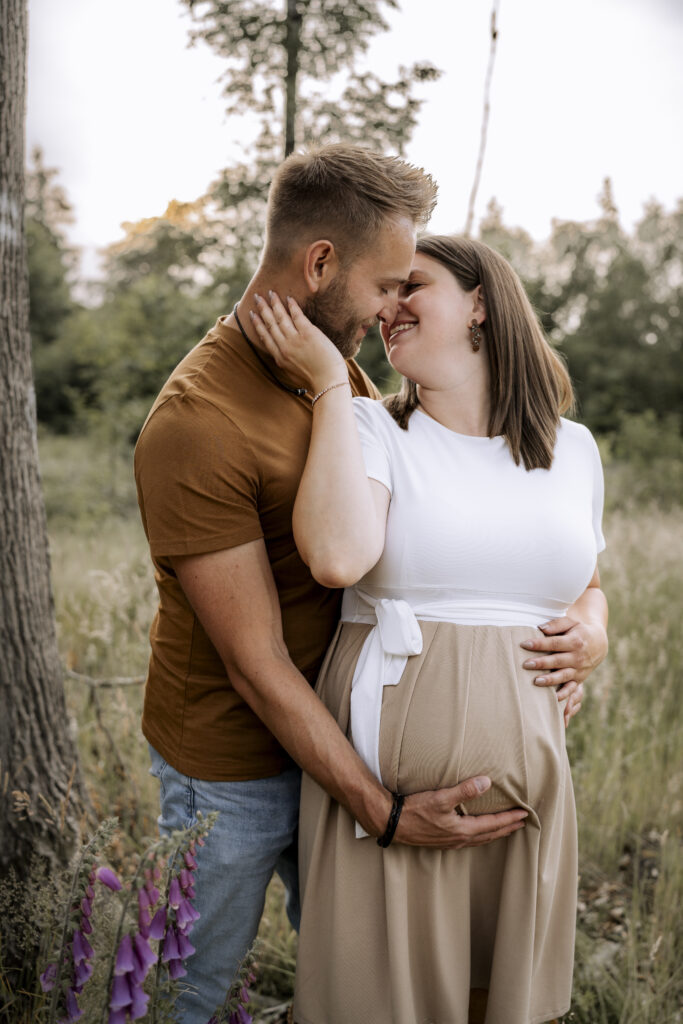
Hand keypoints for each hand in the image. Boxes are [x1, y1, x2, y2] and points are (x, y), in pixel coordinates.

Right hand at [250, 291, 346, 393]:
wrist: (328, 382)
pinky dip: (292, 306)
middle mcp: (284, 348)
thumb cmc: (317, 379)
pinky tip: (288, 298)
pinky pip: (297, 316)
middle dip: (263, 309)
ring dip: (274, 304)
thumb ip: (288, 362)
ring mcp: (295, 340)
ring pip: (280, 318)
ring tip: (270, 293)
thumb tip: (286, 355)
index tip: (253, 314)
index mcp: (280, 359)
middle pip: (270, 325)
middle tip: (257, 297)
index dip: (258, 324)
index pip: (266, 338)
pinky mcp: (308, 334)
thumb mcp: (295, 373)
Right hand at [394, 776, 527, 848]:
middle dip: (507, 828)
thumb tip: (486, 782)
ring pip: (480, 840)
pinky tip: (477, 832)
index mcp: (463, 830)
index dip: (510, 819)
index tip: (524, 814)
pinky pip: (470, 840)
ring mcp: (451, 842)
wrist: (393, 823)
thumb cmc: (416, 810)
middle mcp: (460, 839)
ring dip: (495, 833)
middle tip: (522, 823)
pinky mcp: (442, 841)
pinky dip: (481, 836)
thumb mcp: (441, 798)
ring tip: (505, 828)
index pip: (493, 824)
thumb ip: (464, 790)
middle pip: (490, 835)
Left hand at [520, 616, 607, 727]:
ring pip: (563, 676)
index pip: (554, 643)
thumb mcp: (571, 623)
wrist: (599, 644)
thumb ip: (556, 624)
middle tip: (526, 664)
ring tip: (536, 681)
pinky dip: (564, 694)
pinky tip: (553, 699)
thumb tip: (540, 628)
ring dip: (550, 680)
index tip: (524, 644)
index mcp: (575, 641)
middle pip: (558, 661)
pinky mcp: (580, 679)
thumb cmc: (578, 631)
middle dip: (542, 663)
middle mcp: (578, 657)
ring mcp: (579, 669)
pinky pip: (572, 688)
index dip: (539, 644)